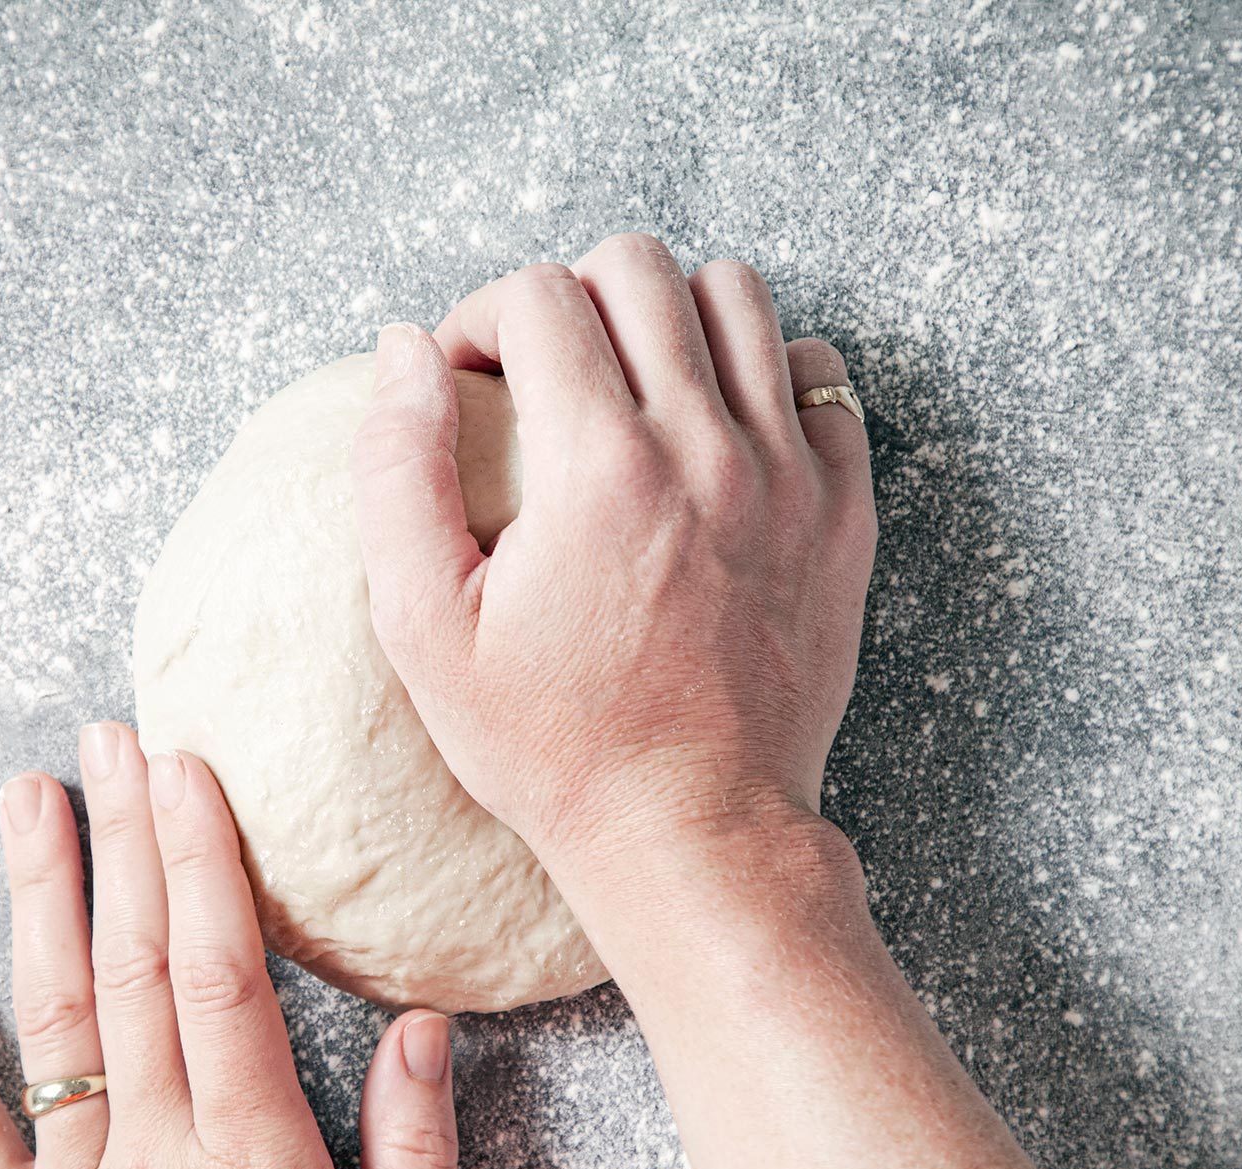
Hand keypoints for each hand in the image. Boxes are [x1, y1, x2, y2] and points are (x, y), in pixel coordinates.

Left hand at [0, 723, 458, 1168]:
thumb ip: (412, 1157)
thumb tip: (422, 1024)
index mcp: (253, 1164)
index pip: (216, 976)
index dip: (197, 863)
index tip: (184, 766)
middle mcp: (152, 1162)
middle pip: (133, 970)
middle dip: (125, 843)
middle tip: (113, 736)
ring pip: (52, 1020)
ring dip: (37, 898)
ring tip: (27, 794)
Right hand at [353, 232, 874, 883]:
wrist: (692, 831)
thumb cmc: (550, 744)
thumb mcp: (425, 627)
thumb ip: (398, 471)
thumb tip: (404, 349)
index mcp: (599, 467)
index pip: (539, 292)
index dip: (481, 314)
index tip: (472, 379)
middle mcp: (706, 448)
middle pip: (639, 265)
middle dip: (570, 293)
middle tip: (544, 371)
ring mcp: (791, 475)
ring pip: (741, 296)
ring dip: (670, 316)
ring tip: (632, 385)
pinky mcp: (843, 512)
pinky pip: (820, 378)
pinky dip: (764, 377)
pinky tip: (717, 435)